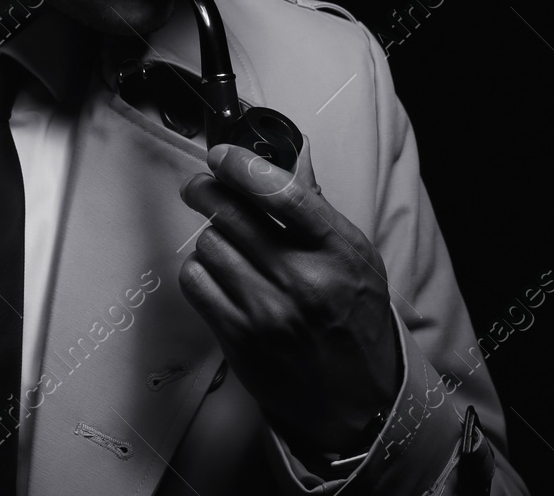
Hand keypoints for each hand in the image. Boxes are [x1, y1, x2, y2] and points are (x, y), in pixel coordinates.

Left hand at [178, 142, 399, 458]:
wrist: (358, 399)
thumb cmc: (356, 321)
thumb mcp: (356, 259)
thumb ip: (319, 211)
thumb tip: (290, 160)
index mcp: (338, 252)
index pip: (282, 193)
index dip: (242, 167)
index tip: (221, 155)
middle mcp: (303, 280)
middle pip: (233, 214)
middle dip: (208, 191)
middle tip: (202, 186)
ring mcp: (268, 311)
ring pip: (210, 245)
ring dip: (211, 237)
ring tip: (226, 244)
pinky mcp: (239, 337)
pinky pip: (196, 282)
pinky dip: (199, 270)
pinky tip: (217, 274)